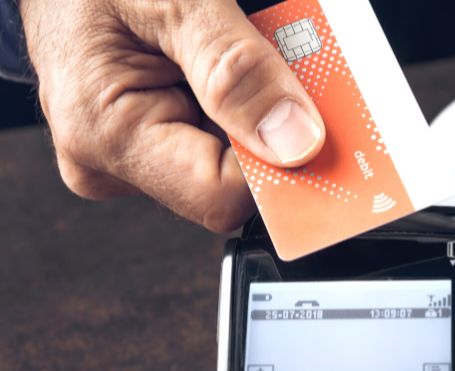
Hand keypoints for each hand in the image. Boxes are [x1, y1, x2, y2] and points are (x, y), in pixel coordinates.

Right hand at [20, 0, 325, 231]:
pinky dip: (236, 113)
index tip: (316, 130)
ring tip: (251, 59)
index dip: (275, 168)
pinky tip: (233, 77)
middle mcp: (114, 162)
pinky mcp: (143, 143)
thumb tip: (295, 141)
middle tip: (290, 79)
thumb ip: (236, 69)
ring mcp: (128, 156)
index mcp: (106, 134)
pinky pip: (206, 144)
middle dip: (268, 134)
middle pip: (226, 183)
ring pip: (222, 164)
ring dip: (254, 118)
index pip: (219, 195)